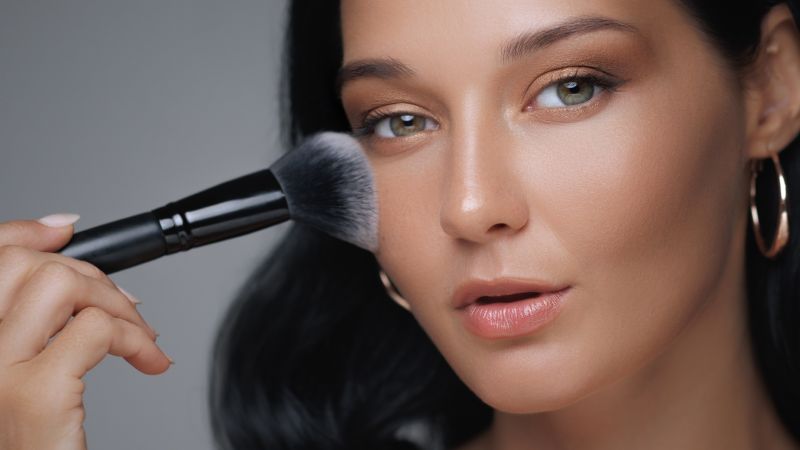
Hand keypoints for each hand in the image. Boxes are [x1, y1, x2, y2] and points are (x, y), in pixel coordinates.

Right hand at [0, 214, 170, 449]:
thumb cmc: (31, 437)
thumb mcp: (22, 368)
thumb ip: (33, 309)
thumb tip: (59, 232)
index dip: (27, 233)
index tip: (63, 233)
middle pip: (28, 265)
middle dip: (94, 278)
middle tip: (124, 312)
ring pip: (62, 284)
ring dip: (118, 304)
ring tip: (139, 337)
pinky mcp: (37, 393)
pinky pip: (99, 329)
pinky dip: (137, 339)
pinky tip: (148, 361)